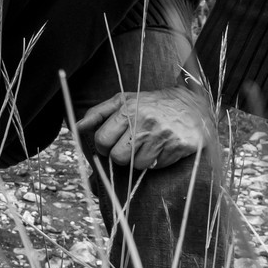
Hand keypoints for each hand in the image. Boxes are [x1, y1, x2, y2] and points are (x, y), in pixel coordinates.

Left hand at [75, 83, 214, 169]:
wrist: (192, 104)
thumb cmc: (151, 104)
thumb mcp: (123, 101)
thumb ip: (98, 113)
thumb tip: (75, 127)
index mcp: (128, 109)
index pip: (102, 140)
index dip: (102, 146)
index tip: (110, 144)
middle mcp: (145, 122)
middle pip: (118, 157)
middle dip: (119, 156)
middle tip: (128, 147)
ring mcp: (163, 135)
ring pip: (137, 165)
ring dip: (138, 160)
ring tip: (146, 145)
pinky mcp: (179, 147)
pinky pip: (157, 166)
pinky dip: (156, 161)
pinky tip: (161, 148)